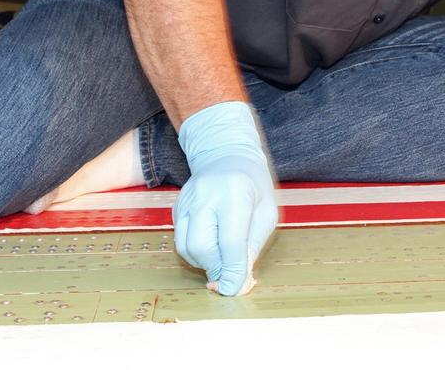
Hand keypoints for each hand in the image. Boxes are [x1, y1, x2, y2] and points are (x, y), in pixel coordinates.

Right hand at [174, 101, 277, 295]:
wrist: (227, 154)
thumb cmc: (253, 185)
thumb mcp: (267, 212)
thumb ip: (252, 246)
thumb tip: (238, 282)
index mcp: (235, 193)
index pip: (230, 242)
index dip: (232, 272)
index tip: (234, 289)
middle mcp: (206, 195)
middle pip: (201, 247)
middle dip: (215, 268)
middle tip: (228, 274)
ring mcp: (187, 200)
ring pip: (186, 247)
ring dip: (204, 262)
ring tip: (222, 255)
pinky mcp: (177, 206)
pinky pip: (181, 239)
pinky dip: (196, 250)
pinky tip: (211, 241)